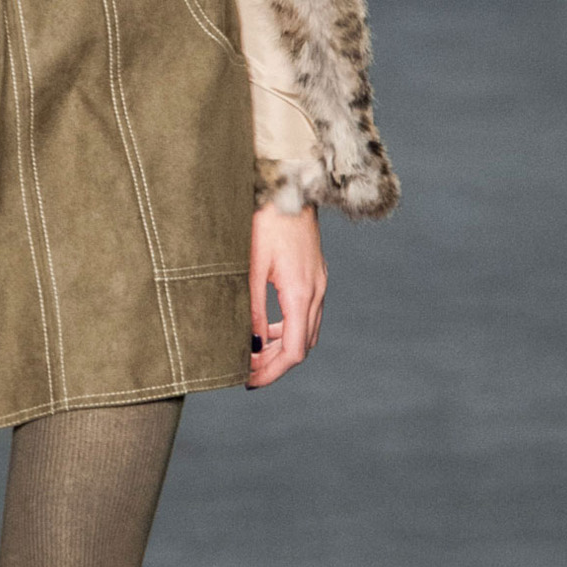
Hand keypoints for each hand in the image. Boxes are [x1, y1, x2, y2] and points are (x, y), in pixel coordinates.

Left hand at [247, 203, 325, 388]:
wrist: (288, 185)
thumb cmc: (265, 221)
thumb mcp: (251, 266)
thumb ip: (251, 309)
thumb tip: (250, 346)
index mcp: (301, 293)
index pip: (293, 350)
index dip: (271, 371)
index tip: (248, 380)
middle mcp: (316, 291)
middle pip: (301, 345)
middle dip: (275, 364)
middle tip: (247, 374)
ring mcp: (319, 282)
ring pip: (305, 330)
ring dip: (281, 347)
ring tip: (253, 355)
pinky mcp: (315, 273)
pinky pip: (306, 313)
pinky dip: (288, 328)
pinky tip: (267, 329)